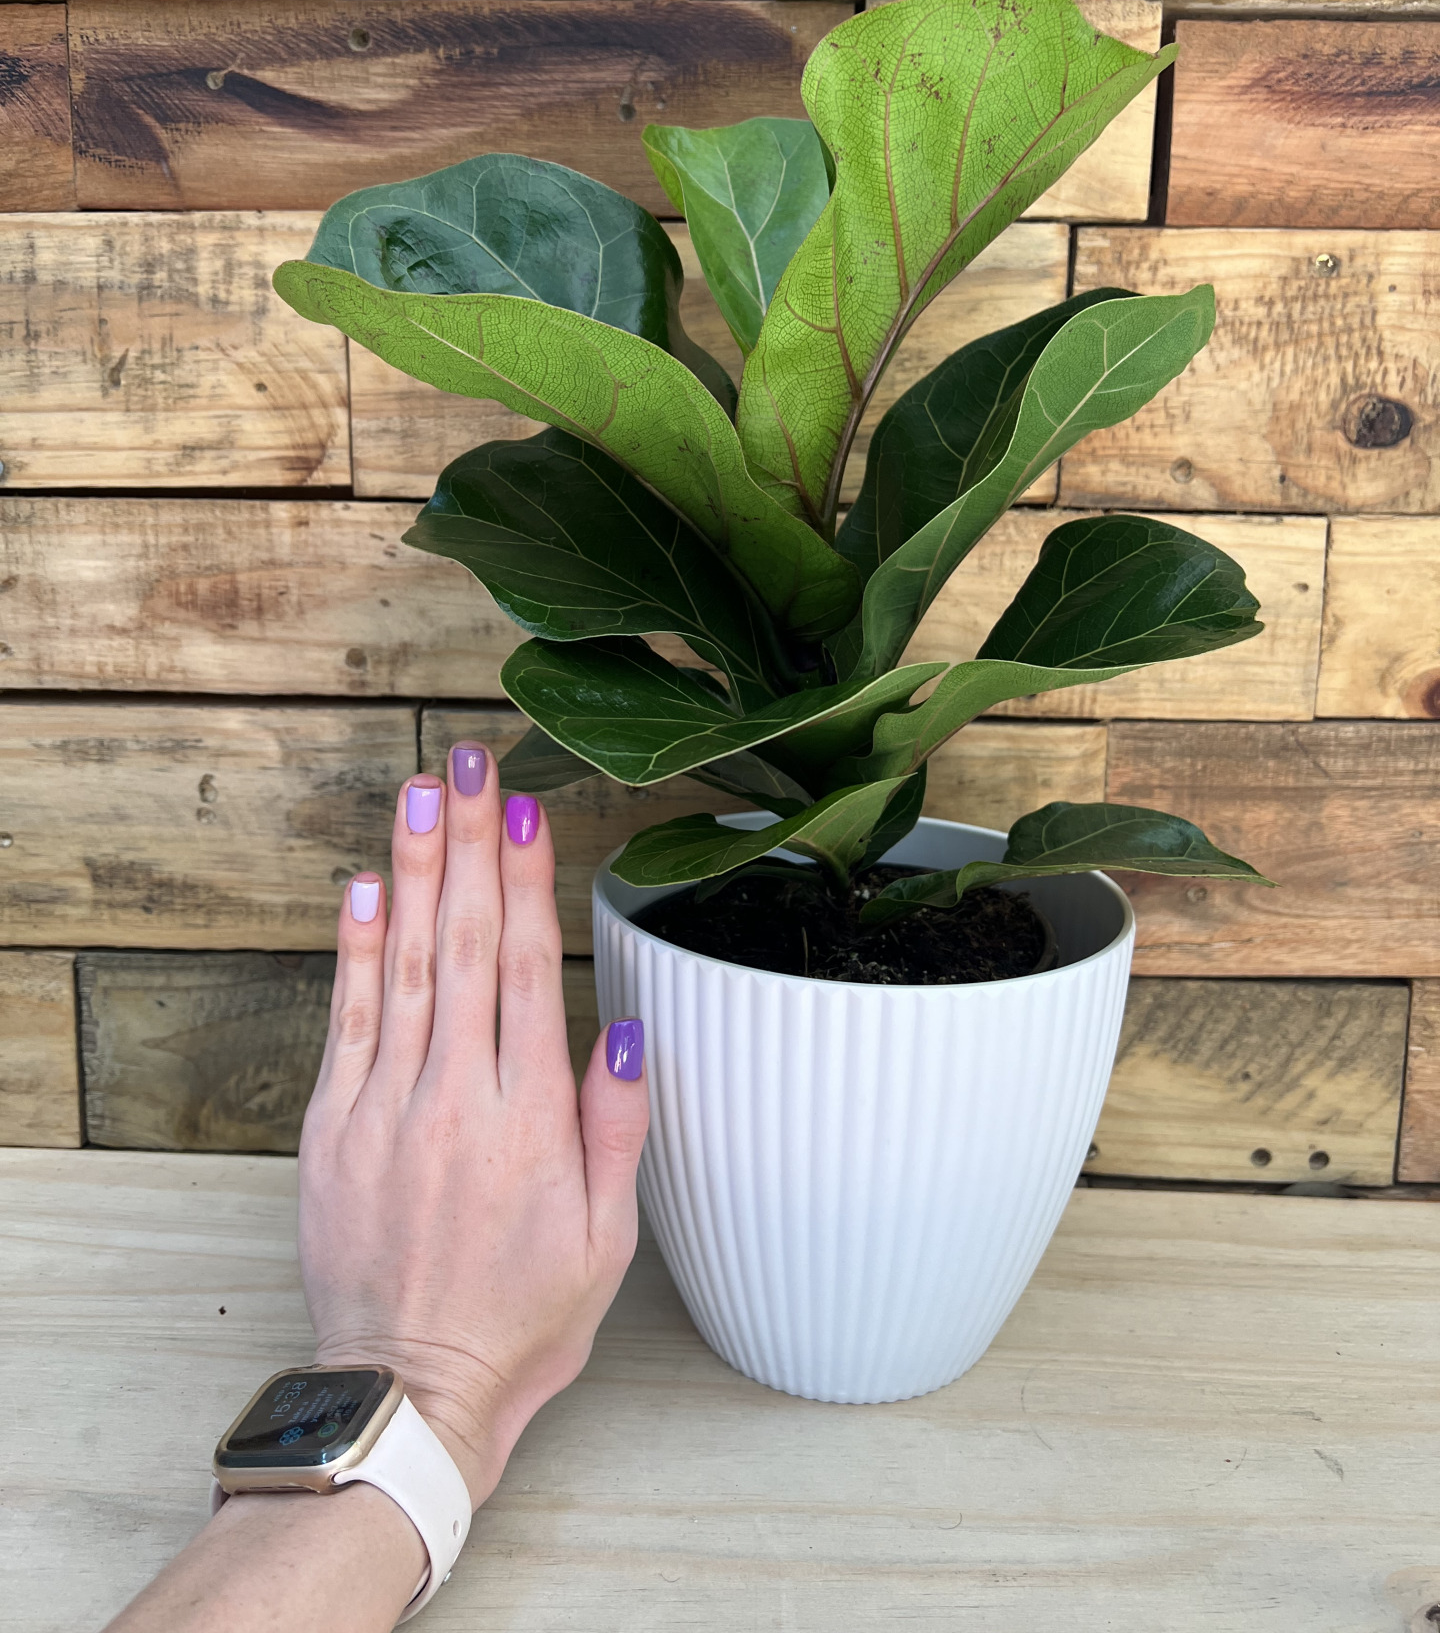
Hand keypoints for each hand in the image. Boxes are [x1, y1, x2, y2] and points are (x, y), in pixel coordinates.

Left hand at [297, 748, 649, 1504]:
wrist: (409, 1388)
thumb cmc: (522, 1318)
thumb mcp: (608, 1237)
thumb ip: (617, 1125)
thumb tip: (627, 1025)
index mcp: (528, 1118)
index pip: (524, 967)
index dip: (524, 877)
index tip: (525, 805)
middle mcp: (454, 1097)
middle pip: (460, 942)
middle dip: (467, 840)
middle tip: (470, 761)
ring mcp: (385, 1108)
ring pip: (399, 965)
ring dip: (409, 870)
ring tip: (420, 792)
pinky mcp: (332, 1128)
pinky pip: (345, 1022)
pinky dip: (352, 951)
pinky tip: (361, 889)